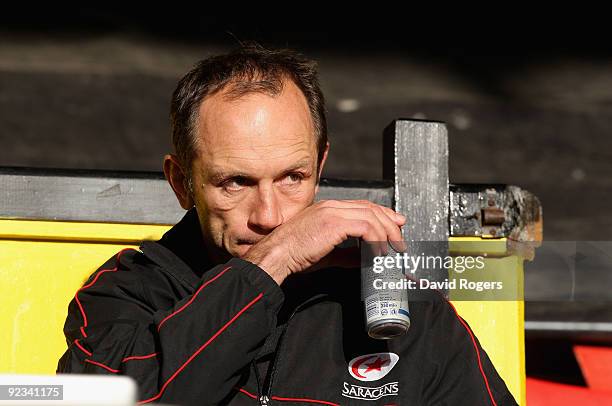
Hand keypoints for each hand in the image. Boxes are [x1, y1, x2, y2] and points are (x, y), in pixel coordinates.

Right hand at [243, 200, 405, 284]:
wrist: (276, 255)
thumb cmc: (293, 255)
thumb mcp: (325, 253)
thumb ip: (346, 253)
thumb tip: (365, 258)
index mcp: (327, 209)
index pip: (362, 206)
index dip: (383, 214)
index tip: (396, 225)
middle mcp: (331, 206)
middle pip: (371, 208)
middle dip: (390, 223)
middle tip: (400, 240)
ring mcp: (332, 212)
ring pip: (371, 216)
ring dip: (387, 233)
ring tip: (393, 250)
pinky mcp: (333, 223)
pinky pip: (365, 228)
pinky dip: (376, 239)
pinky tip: (379, 252)